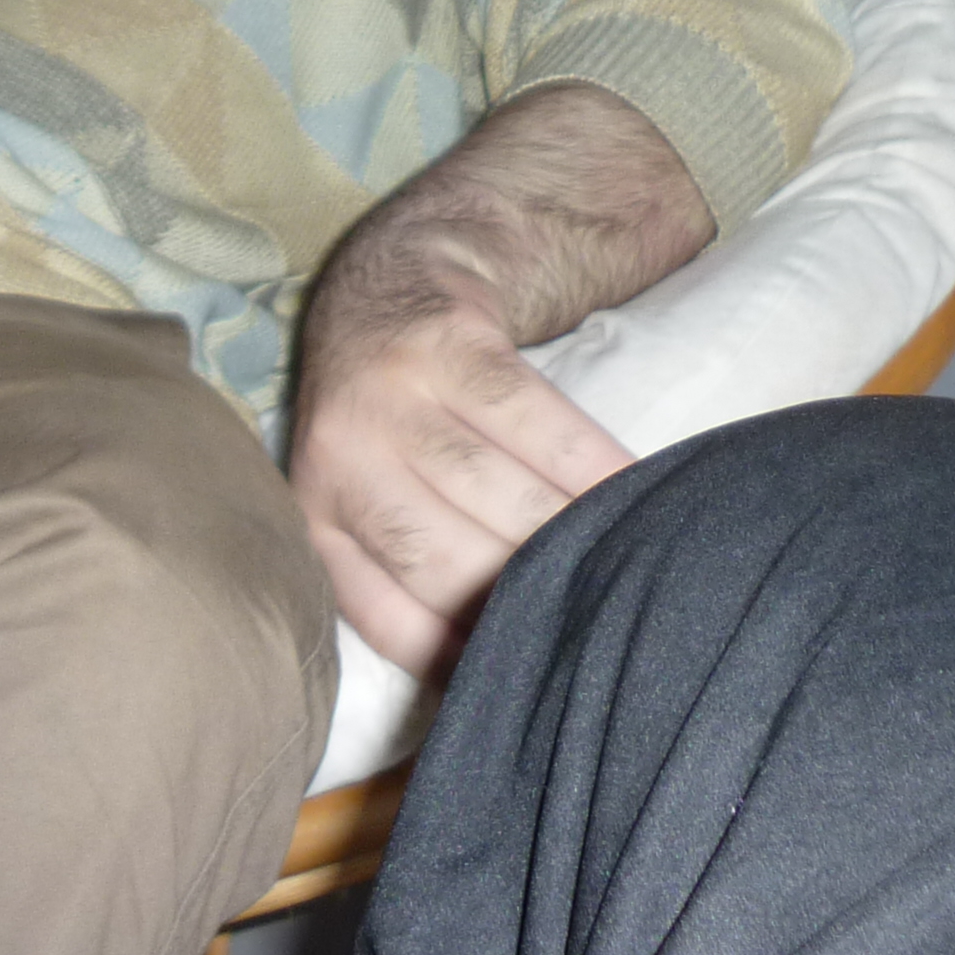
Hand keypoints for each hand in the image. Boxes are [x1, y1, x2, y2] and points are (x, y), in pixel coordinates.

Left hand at [289, 277, 633, 677]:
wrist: (389, 275)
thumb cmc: (392, 416)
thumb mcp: (370, 495)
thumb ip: (412, 573)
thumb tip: (494, 679)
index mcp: (319, 518)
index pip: (392, 619)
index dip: (468, 659)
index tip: (536, 679)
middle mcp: (342, 459)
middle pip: (448, 562)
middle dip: (529, 600)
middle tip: (600, 626)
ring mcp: (392, 396)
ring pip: (497, 492)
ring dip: (572, 536)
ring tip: (630, 565)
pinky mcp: (450, 344)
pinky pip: (537, 420)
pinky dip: (592, 463)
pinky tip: (635, 489)